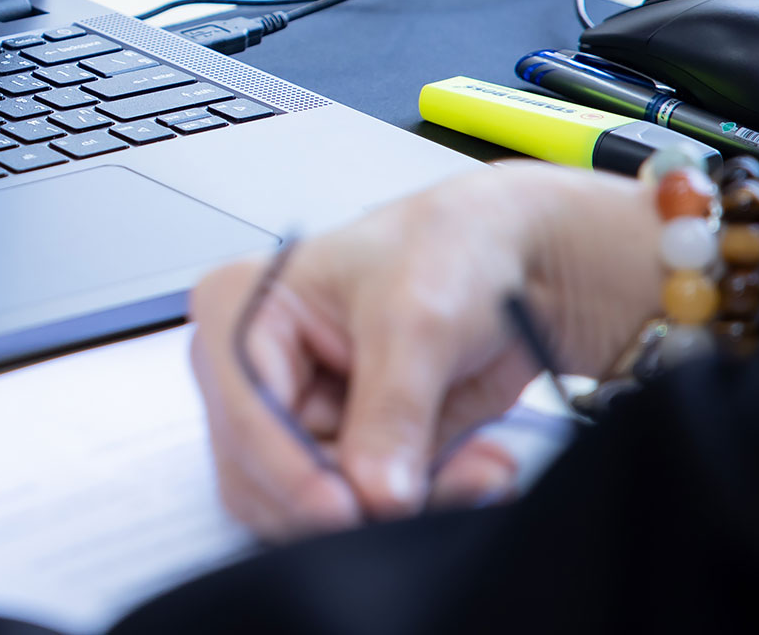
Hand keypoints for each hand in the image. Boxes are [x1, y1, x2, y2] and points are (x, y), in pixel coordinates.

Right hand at [187, 163, 661, 537]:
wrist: (516, 265)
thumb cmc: (446, 247)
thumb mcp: (416, 319)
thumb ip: (391, 411)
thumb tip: (375, 493)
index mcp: (242, 307)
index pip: (244, 412)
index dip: (290, 471)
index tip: (347, 510)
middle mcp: (254, 366)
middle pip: (262, 473)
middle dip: (349, 495)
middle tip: (421, 494)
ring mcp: (297, 413)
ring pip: (309, 503)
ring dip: (395, 506)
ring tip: (472, 471)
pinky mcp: (343, 448)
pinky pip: (363, 509)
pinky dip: (421, 503)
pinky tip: (472, 469)